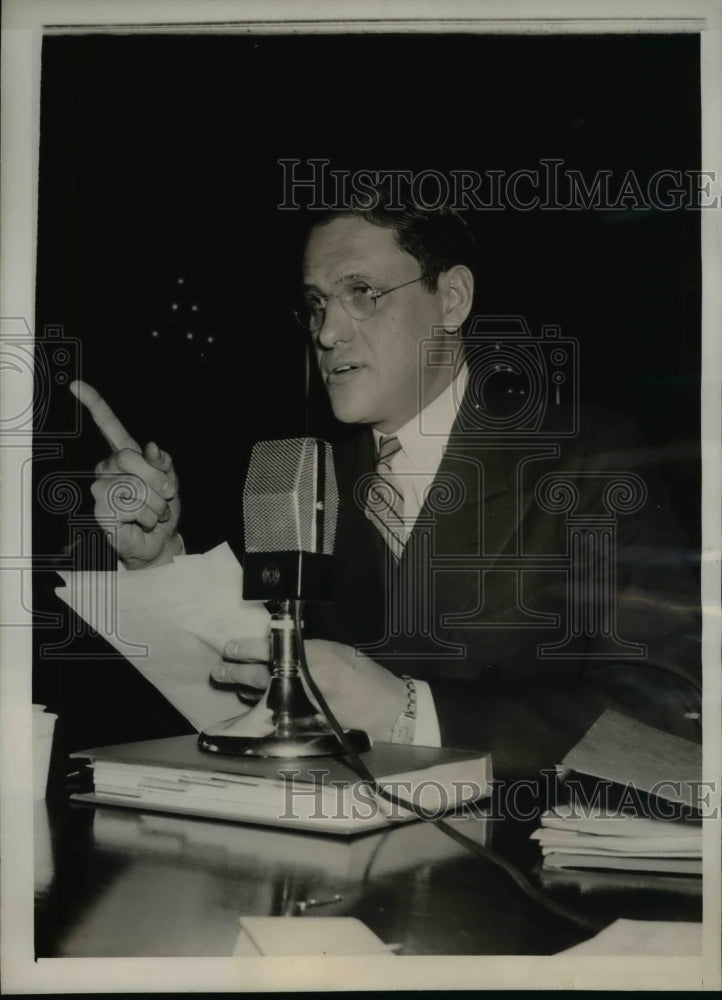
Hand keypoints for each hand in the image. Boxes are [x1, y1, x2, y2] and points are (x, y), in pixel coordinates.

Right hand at [71, 380, 181, 569]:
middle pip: (130, 458)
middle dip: (157, 480)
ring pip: (134, 485)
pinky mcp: (101, 510)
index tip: (77, 386)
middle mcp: (108, 468)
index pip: (108, 425)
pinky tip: (142, 522)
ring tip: (154, 512)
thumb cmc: (163, 510)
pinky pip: (129, 505)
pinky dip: (146, 516)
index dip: (94, 404)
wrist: (161, 541)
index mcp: (125, 455)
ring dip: (155, 503)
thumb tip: (150, 448)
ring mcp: (101, 488)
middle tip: (166, 496)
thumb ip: (162, 463)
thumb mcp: (170, 481)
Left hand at [213, 638, 406, 741]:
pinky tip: (249, 699)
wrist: (385, 709)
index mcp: (311, 657)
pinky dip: (259, 704)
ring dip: (242, 687)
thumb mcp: (335, 651)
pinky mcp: (300, 723)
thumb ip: (306, 649)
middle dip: (235, 671)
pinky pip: (271, 712)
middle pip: (257, 674)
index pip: (269, 649)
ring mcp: (298, 705)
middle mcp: (301, 681)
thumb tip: (279, 645)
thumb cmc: (363, 675)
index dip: (246, 648)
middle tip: (218, 669)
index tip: (231, 647)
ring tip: (228, 681)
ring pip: (261, 694)